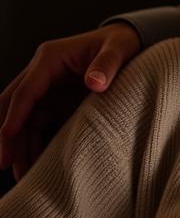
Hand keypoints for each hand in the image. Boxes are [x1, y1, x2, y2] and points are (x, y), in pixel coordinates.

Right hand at [0, 23, 140, 179]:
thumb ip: (107, 65)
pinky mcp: (55, 102)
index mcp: (50, 58)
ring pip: (24, 120)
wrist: (130, 43)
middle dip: (7, 134)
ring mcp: (46, 89)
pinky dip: (34, 143)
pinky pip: (38, 125)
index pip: (25, 90)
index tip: (7, 134)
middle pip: (13, 105)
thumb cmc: (121, 43)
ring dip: (20, 144)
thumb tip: (95, 83)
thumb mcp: (118, 50)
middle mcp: (41, 73)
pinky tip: (36, 164)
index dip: (15, 113)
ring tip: (22, 174)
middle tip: (5, 162)